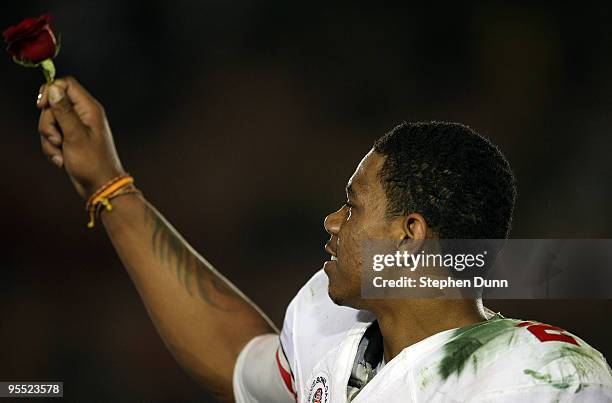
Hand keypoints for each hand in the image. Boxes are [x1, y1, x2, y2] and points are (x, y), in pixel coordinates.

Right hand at [37, 76, 125, 198]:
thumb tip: (53, 88)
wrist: (99, 186)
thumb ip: (64, 111)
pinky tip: (62, 160)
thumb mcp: (75, 135)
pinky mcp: (70, 139)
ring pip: (50, 123)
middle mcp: (83, 115)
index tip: (41, 106)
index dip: (50, 91)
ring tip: (61, 154)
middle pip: (53, 105)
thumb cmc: (92, 162)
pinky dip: (53, 149)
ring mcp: (76, 127)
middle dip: (49, 124)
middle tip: (58, 140)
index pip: (66, 84)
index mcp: (89, 109)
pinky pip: (52, 136)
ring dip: (50, 140)